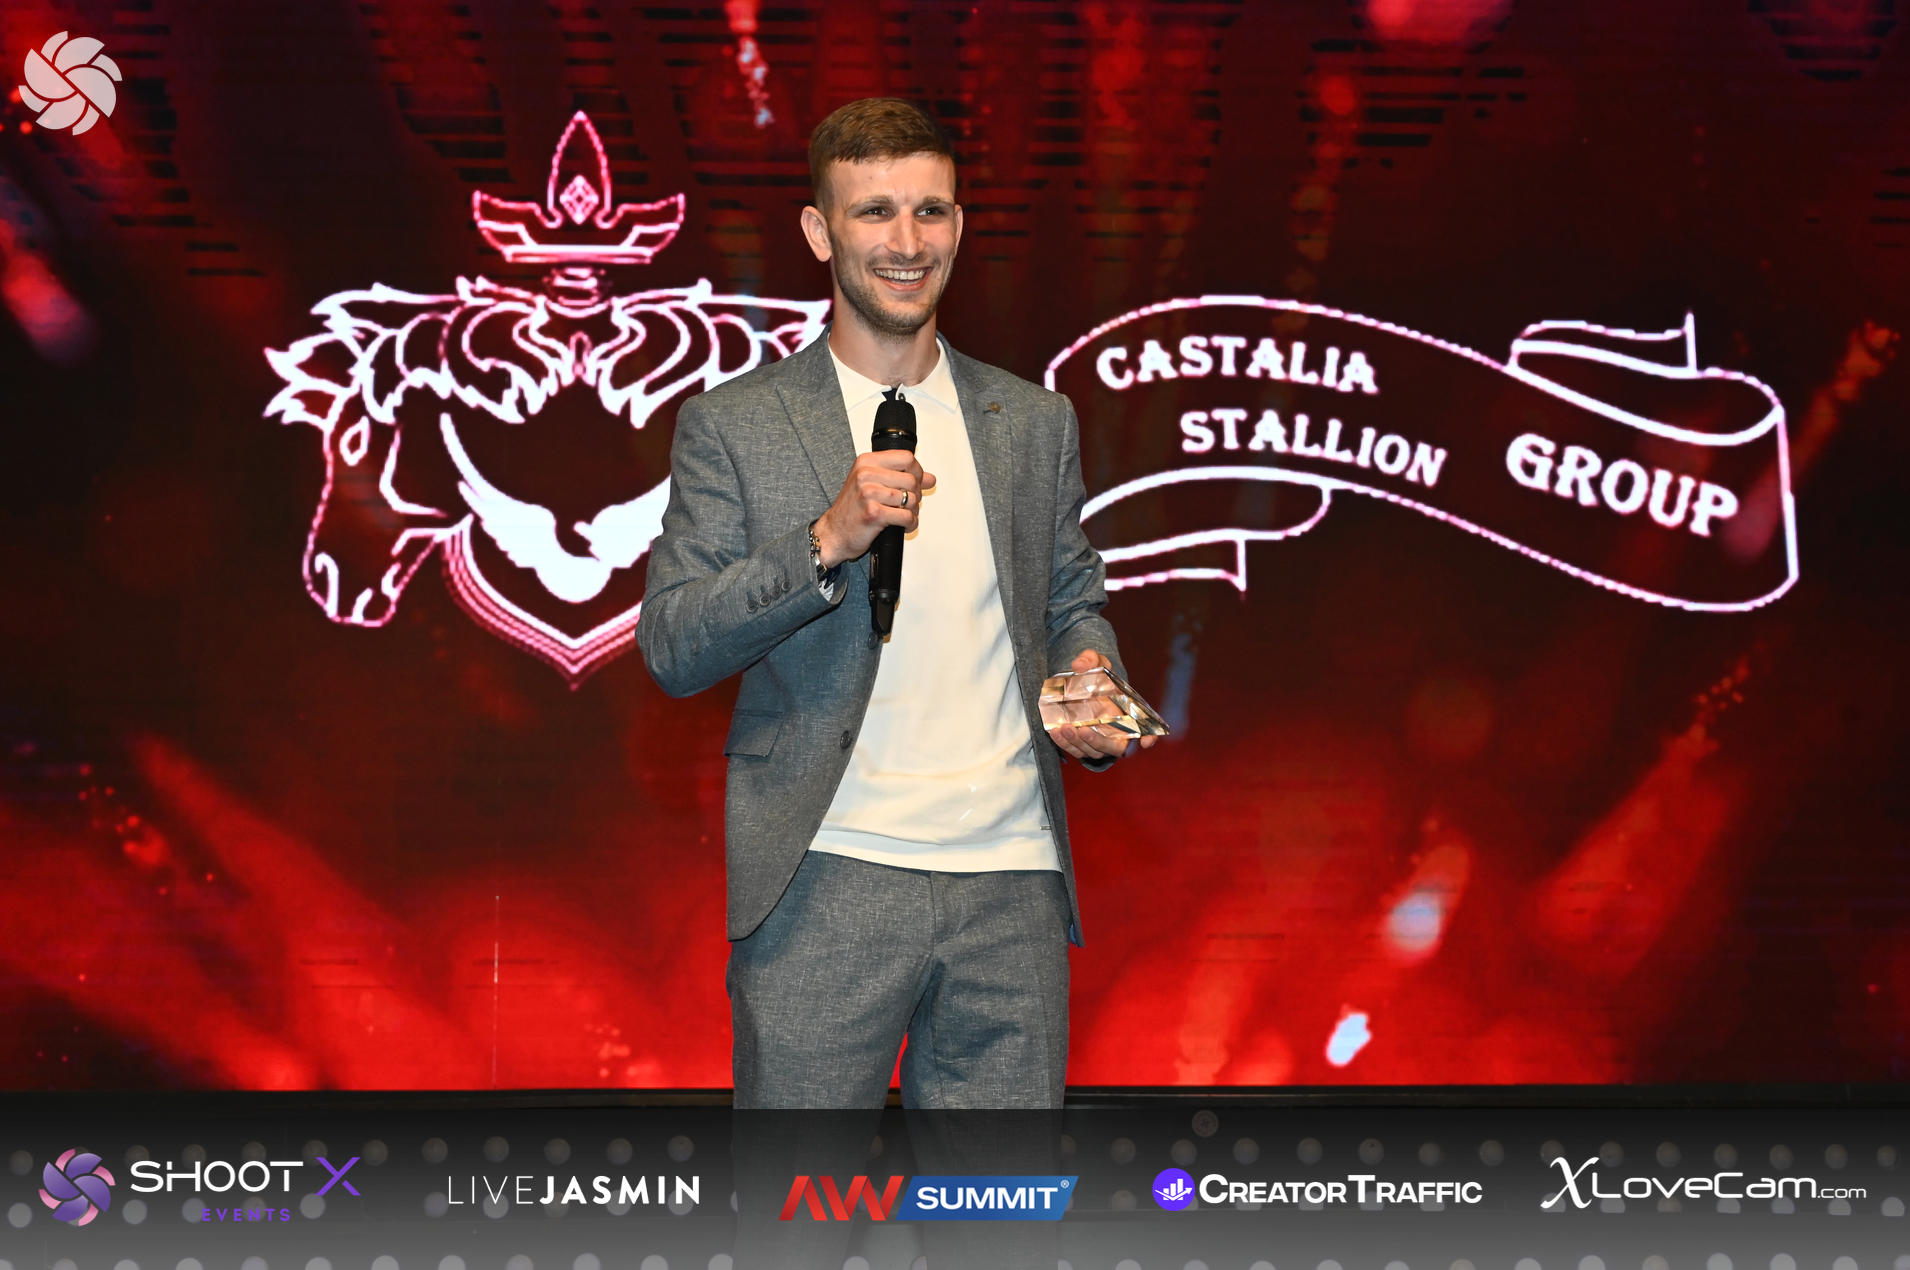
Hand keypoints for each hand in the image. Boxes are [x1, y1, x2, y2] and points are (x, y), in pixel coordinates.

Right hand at [813, 450, 936, 566]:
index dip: (917, 471)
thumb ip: (901, 477)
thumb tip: (930, 478)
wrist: (834, 533)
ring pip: (911, 498)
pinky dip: (910, 524)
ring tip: (903, 515)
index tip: (915, 482)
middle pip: (912, 479)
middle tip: (907, 504)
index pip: (906, 458)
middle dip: (916, 495)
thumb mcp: (873, 484)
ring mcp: (869, 493)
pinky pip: (906, 516)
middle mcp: (866, 474)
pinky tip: (902, 525)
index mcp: (866, 462)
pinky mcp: (874, 513)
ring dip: (913, 511)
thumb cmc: (852, 509)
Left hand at [1048, 649, 1160, 762]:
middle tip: (1083, 729)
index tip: (1145, 742)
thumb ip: (1090, 659)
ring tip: (1064, 729)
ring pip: (1093, 751)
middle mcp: (1118, 732)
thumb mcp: (1096, 662)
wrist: (1078, 685)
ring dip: (1078, 743)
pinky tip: (1055, 732)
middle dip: (1099, 742)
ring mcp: (1100, 741)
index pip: (1146, 729)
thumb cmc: (1096, 676)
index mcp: (1129, 714)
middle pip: (1114, 747)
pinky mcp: (1082, 745)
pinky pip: (1076, 750)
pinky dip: (1066, 744)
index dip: (1149, 737)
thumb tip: (1080, 665)